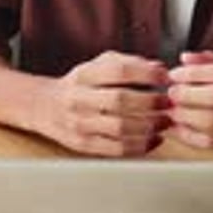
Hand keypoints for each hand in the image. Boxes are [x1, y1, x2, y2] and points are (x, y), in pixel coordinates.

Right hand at [39, 51, 170, 156]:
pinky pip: (116, 149)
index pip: (118, 71)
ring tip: (165, 121)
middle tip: (168, 102)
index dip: (145, 74)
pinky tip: (154, 139)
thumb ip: (129, 63)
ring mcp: (80, 124)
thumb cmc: (80, 84)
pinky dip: (140, 146)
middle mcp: (79, 98)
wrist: (44, 106)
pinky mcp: (83, 145)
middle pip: (120, 101)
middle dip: (150, 102)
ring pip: (120, 127)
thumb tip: (159, 69)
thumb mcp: (99, 65)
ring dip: (149, 126)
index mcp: (85, 75)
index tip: (165, 76)